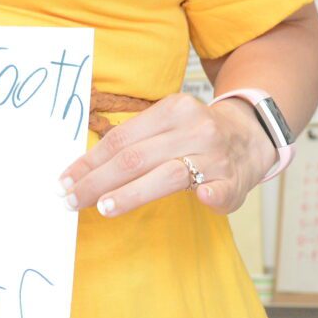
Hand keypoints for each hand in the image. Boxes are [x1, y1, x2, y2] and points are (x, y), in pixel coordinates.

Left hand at [60, 93, 272, 218]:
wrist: (252, 135)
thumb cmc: (195, 136)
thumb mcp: (168, 125)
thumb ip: (134, 142)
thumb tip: (82, 171)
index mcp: (173, 109)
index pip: (121, 138)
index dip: (89, 162)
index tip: (65, 181)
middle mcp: (195, 128)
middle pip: (135, 157)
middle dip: (97, 182)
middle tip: (72, 201)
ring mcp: (216, 155)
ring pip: (167, 175)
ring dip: (132, 193)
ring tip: (104, 208)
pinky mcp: (233, 180)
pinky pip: (218, 189)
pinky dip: (210, 196)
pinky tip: (201, 200)